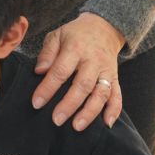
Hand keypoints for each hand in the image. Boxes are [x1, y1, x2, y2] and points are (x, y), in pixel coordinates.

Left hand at [33, 12, 124, 129]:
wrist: (104, 28)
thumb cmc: (74, 35)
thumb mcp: (57, 35)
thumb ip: (47, 53)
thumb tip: (39, 71)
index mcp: (76, 49)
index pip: (61, 71)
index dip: (48, 88)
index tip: (37, 103)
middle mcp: (93, 61)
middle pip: (83, 85)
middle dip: (69, 104)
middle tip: (56, 120)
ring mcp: (106, 71)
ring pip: (101, 93)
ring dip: (90, 111)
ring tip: (77, 126)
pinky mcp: (116, 78)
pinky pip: (118, 95)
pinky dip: (114, 110)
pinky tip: (107, 124)